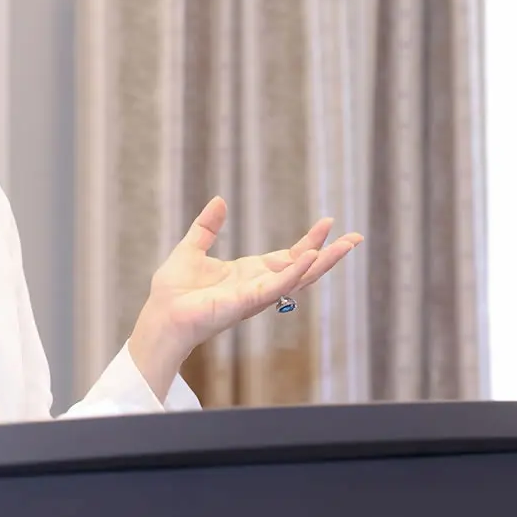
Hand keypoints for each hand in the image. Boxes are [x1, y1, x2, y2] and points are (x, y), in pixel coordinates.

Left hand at [129, 197, 362, 385]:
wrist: (162, 315)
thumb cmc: (174, 291)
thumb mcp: (191, 248)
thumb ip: (207, 227)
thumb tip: (219, 200)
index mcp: (250, 274)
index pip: (288, 257)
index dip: (309, 242)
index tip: (328, 224)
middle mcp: (259, 286)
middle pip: (302, 268)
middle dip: (329, 254)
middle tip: (355, 238)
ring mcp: (257, 295)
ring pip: (299, 277)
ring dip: (323, 262)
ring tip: (346, 245)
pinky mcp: (248, 301)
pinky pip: (277, 285)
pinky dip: (295, 271)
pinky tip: (311, 256)